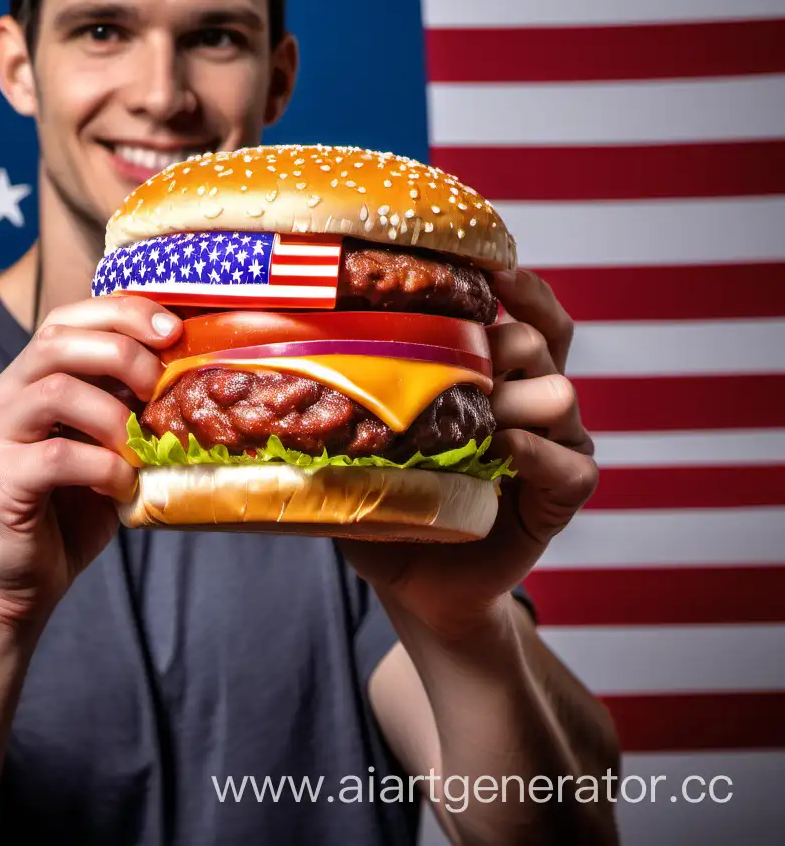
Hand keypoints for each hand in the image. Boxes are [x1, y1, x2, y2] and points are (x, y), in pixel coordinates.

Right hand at [0, 296, 181, 633]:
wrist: (23, 579)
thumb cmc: (74, 505)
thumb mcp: (110, 441)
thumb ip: (128, 401)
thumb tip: (188, 366)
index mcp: (32, 374)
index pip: (71, 315)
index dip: (123, 312)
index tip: (172, 330)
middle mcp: (5, 393)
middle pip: (57, 339)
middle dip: (122, 352)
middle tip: (158, 386)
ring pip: (56, 390)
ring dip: (114, 415)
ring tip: (140, 446)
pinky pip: (58, 455)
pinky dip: (103, 467)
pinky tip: (122, 485)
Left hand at [338, 268, 596, 638]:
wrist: (415, 585)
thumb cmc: (388, 501)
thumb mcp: (363, 443)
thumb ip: (348, 402)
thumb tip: (278, 351)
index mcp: (494, 375)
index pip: (526, 312)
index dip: (516, 284)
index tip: (486, 266)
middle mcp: (529, 401)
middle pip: (535, 339)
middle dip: (492, 344)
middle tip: (447, 364)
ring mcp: (552, 446)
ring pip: (560, 391)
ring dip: (509, 399)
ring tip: (469, 420)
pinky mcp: (560, 498)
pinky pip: (573, 464)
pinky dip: (537, 453)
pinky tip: (502, 451)